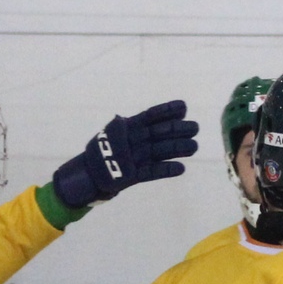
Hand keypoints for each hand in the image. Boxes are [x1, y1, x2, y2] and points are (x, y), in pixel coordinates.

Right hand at [52, 102, 200, 208]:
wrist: (86, 174)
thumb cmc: (104, 150)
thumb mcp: (114, 131)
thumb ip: (132, 123)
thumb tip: (156, 114)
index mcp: (126, 127)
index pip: (150, 115)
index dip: (167, 111)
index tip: (184, 107)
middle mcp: (130, 140)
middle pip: (158, 132)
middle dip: (178, 129)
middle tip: (196, 128)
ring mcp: (131, 158)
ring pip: (159, 150)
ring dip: (179, 148)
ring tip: (195, 146)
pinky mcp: (131, 176)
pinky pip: (152, 172)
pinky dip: (166, 169)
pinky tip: (181, 168)